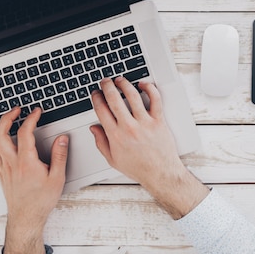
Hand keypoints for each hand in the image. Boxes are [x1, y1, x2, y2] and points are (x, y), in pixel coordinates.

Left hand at [0, 107, 68, 253]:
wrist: (27, 218)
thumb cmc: (41, 201)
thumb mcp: (58, 178)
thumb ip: (60, 156)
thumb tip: (62, 139)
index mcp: (26, 162)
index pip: (24, 133)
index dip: (30, 118)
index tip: (36, 111)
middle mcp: (11, 164)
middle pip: (0, 134)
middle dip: (6, 117)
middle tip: (16, 110)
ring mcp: (3, 169)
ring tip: (4, 121)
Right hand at [90, 77, 208, 218]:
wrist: (160, 173)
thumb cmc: (138, 167)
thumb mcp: (113, 159)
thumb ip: (101, 142)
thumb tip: (94, 128)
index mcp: (115, 135)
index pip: (101, 110)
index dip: (96, 98)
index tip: (96, 93)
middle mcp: (129, 127)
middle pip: (114, 99)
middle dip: (107, 86)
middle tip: (105, 81)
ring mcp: (144, 122)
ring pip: (133, 96)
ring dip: (125, 84)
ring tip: (121, 80)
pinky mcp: (158, 121)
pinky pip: (155, 99)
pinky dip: (149, 88)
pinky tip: (143, 84)